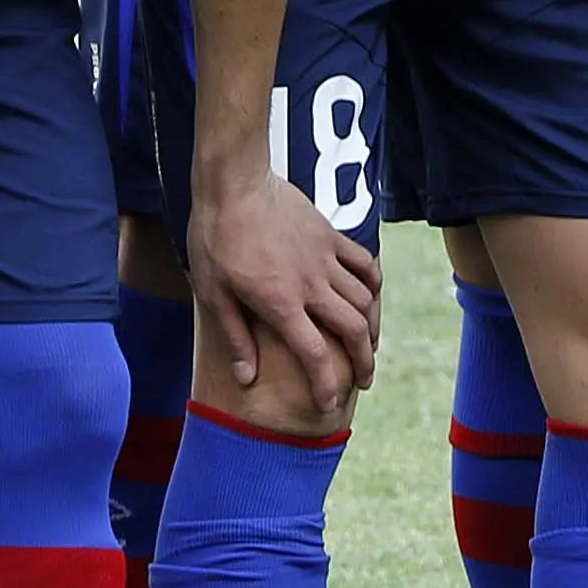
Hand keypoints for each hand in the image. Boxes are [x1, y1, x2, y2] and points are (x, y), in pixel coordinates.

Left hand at [184, 147, 378, 408]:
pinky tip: (370, 296)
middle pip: (352, 330)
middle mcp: (311, 285)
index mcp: (281, 303)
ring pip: (364, 300)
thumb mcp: (214, 293)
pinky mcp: (331, 235)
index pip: (314, 355)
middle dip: (363, 361)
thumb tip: (246, 377)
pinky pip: (364, 263)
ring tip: (369, 344)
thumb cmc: (215, 239)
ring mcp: (325, 258)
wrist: (234, 183)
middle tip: (363, 380)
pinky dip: (373, 284)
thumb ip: (235, 336)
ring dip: (371, 327)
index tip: (330, 403)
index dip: (326, 384)